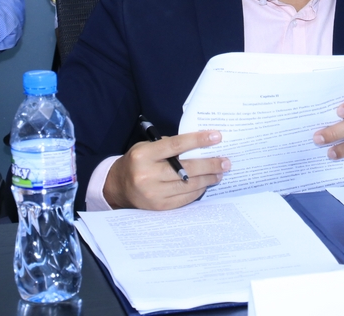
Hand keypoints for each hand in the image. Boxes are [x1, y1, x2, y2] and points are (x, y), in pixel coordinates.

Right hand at [104, 131, 229, 209]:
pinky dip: (198, 190)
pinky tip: (206, 184)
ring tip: (219, 172)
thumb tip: (199, 146)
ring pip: (189, 185)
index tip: (216, 136)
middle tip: (225, 161)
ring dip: (208, 178)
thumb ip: (169, 146)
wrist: (118, 187)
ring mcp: (154, 193)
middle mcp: (148, 175)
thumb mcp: (146, 147)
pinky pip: (185, 198)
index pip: (176, 145)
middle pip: (187, 169)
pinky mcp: (159, 207)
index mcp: (144, 155)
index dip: (198, 140)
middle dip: (210, 164)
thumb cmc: (137, 162)